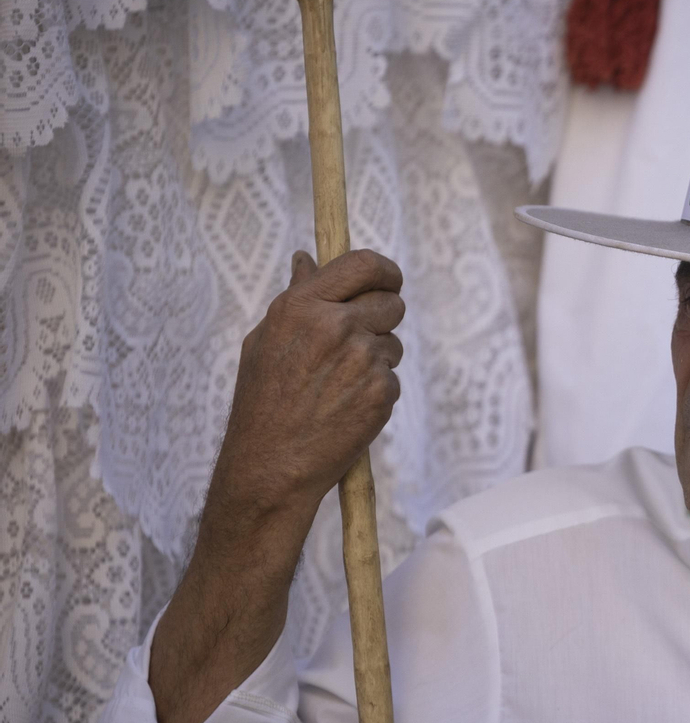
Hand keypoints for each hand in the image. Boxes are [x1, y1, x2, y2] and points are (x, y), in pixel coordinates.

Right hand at [210, 248, 405, 533]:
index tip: (388, 280)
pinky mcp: (382, 390)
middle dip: (382, 318)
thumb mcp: (266, 340)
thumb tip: (307, 258)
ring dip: (375, 359)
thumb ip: (296, 296)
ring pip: (393, 344)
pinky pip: (391, 377)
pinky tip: (345, 408)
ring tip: (336, 386)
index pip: (364, 264)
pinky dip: (376, 391)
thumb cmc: (263, 401)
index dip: (384, 270)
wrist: (271, 465)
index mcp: (303, 305)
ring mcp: (363, 358)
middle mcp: (336, 325)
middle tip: (357, 343)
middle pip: (391, 302)